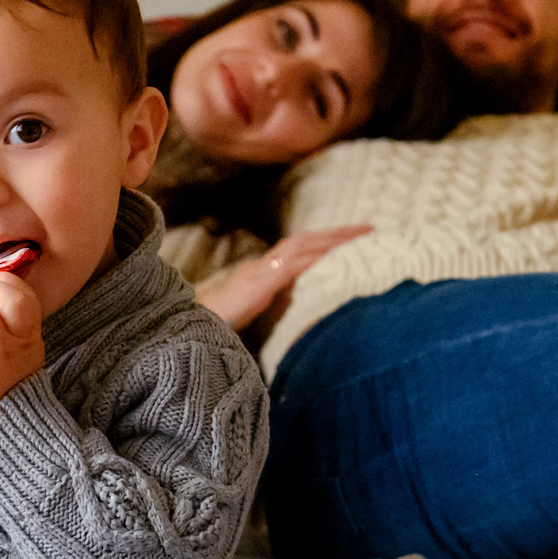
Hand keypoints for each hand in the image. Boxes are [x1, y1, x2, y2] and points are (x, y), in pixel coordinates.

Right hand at [193, 225, 371, 330]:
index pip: (298, 251)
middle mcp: (262, 266)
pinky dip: (317, 258)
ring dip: (333, 240)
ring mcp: (261, 272)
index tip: (351, 239)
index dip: (325, 243)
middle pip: (305, 241)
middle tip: (368, 228)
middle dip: (337, 234)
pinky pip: (294, 265)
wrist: (189, 330)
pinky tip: (338, 255)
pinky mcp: (261, 282)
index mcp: (261, 273)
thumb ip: (272, 307)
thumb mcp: (252, 317)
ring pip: (303, 247)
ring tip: (361, 235)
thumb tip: (295, 307)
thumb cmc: (215, 328)